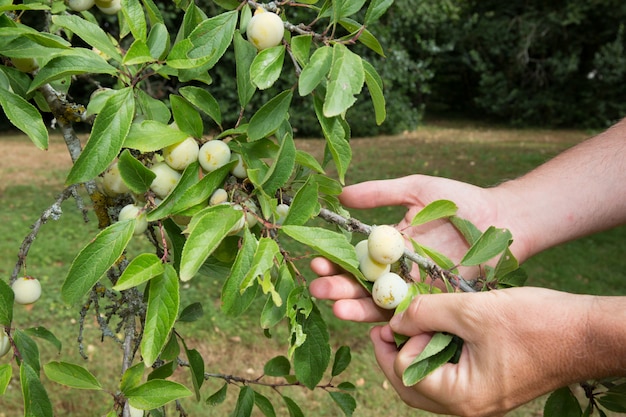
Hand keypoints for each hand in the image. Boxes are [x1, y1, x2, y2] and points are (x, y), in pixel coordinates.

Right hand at [310, 174, 512, 321]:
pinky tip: (371, 321)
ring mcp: (415, 288)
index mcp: (390, 245)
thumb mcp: (416, 190)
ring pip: (380, 302)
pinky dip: (389, 318)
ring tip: (336, 307)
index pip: (355, 257)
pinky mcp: (435, 302)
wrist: (501, 219)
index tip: (316, 259)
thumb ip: (381, 193)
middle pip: (362, 284)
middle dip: (338, 287)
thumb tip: (341, 195)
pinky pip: (408, 313)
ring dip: (356, 307)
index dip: (335, 260)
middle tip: (318, 288)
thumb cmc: (460, 201)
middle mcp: (398, 270)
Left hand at [372, 287, 599, 415]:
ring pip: (429, 383)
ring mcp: (480, 398)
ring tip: (413, 323)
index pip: (405, 372)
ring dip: (415, 354)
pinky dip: (437, 354)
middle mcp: (468, 406)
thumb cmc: (534, 323)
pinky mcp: (490, 385)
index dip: (398, 340)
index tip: (403, 313)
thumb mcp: (471, 310)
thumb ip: (426, 313)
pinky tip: (439, 329)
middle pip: (411, 387)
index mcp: (462, 396)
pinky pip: (451, 375)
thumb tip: (394, 319)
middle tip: (387, 325)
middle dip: (393, 355)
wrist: (586, 334)